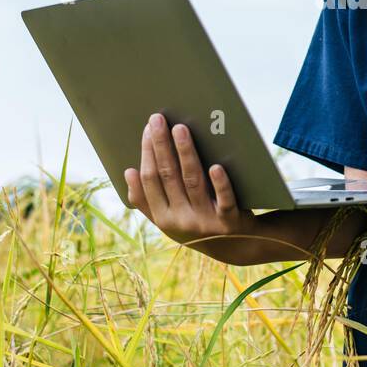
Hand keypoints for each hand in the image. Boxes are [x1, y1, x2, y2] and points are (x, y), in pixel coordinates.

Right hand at [123, 112, 257, 256]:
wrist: (237, 247)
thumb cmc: (197, 224)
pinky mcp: (230, 219)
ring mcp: (205, 220)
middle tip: (158, 119)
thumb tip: (128, 172)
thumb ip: (146, 200)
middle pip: (168, 176)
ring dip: (186, 153)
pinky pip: (225, 200)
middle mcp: (182, 220)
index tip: (147, 129)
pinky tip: (216, 166)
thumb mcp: (168, 219)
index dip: (147, 153)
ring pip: (193, 181)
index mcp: (163, 218)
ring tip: (181, 129)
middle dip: (161, 146)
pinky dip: (220, 183)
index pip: (150, 180)